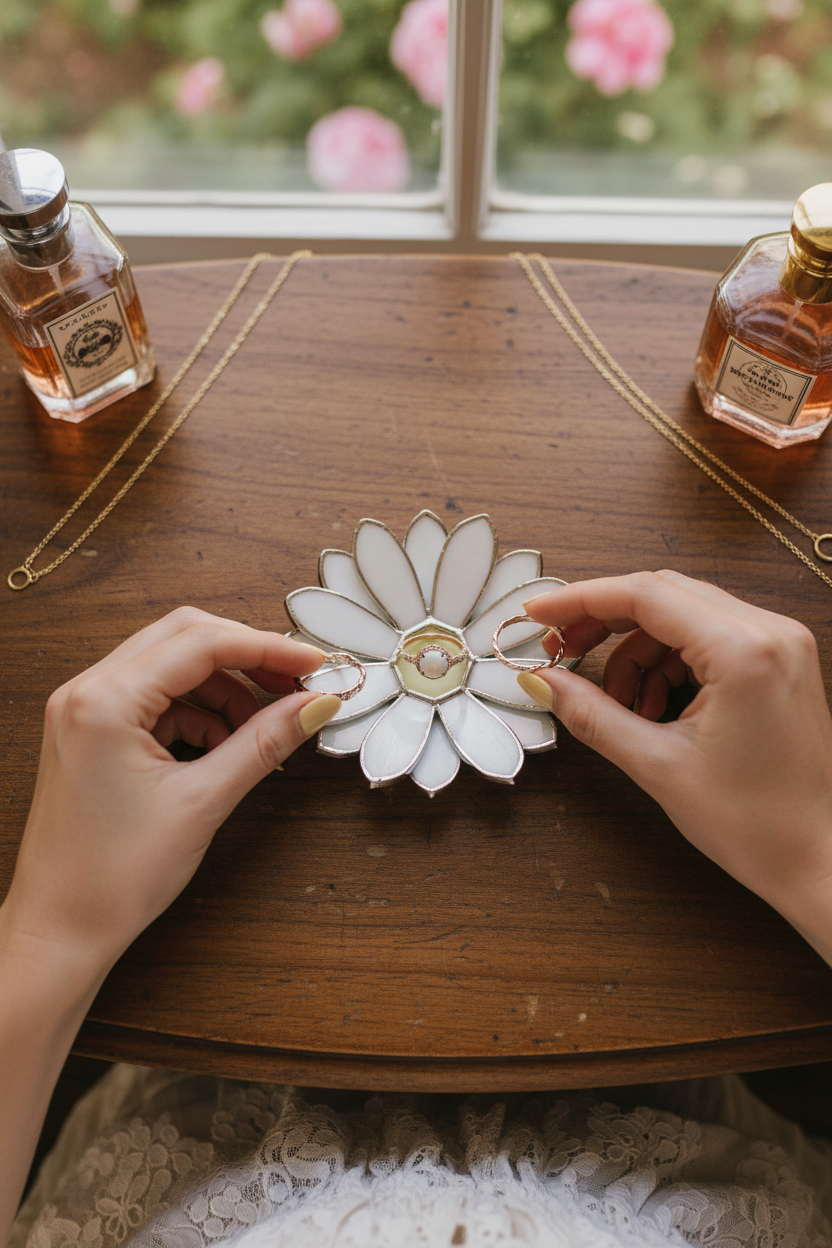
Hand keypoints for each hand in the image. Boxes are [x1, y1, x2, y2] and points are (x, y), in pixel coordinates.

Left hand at [1, 606, 339, 976]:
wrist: (61, 930)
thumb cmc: (109, 878)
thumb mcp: (202, 803)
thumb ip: (262, 743)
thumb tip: (313, 707)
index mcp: (104, 701)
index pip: (201, 643)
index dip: (268, 648)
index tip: (313, 664)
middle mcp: (87, 692)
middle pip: (184, 638)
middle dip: (247, 657)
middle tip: (297, 685)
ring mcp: (85, 710)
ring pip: (172, 667)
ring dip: (225, 689)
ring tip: (263, 728)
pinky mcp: (93, 732)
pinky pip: (157, 699)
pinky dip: (199, 713)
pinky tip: (227, 746)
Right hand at [519, 570, 831, 961]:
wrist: (821, 860)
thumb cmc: (759, 824)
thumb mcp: (658, 766)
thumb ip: (592, 715)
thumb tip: (542, 681)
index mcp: (745, 650)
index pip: (645, 594)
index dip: (581, 599)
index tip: (538, 612)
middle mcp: (770, 632)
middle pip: (663, 595)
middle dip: (604, 622)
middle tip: (561, 653)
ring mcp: (781, 644)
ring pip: (683, 616)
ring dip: (636, 650)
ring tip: (618, 706)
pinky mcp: (780, 662)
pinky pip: (708, 638)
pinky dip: (668, 664)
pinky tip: (651, 708)